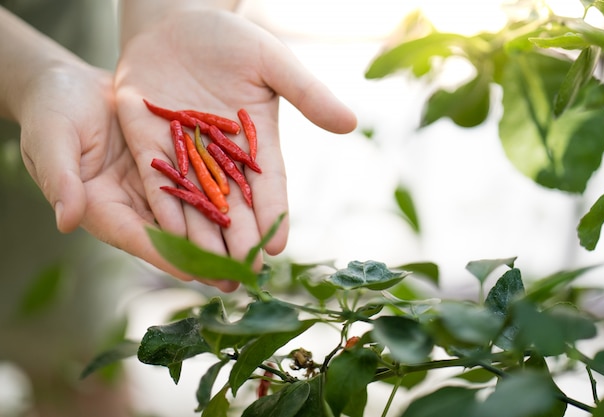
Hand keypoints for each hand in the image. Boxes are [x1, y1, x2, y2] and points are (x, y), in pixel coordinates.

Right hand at [18, 62, 234, 289]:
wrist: (72, 85)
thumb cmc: (51, 110)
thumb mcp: (51, 140)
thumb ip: (60, 178)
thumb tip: (65, 220)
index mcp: (100, 207)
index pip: (136, 237)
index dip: (165, 254)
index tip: (195, 271)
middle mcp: (132, 206)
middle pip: (172, 238)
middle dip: (205, 259)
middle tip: (238, 278)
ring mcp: (154, 189)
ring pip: (192, 218)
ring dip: (221, 237)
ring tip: (252, 255)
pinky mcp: (170, 168)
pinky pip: (199, 186)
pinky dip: (222, 200)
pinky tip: (250, 211)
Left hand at [115, 7, 356, 275]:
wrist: (175, 20)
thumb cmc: (229, 37)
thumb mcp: (272, 61)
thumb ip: (307, 93)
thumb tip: (350, 124)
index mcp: (256, 142)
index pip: (269, 186)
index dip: (274, 215)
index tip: (279, 245)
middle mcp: (222, 158)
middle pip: (233, 205)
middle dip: (239, 239)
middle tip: (245, 275)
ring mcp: (186, 155)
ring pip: (196, 204)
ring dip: (202, 238)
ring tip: (208, 272)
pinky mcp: (150, 148)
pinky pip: (158, 184)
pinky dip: (164, 210)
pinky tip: (167, 239)